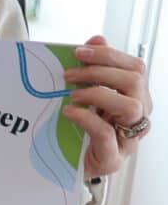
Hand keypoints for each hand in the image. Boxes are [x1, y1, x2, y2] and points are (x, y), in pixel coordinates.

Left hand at [64, 37, 151, 178]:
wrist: (66, 167)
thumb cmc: (78, 128)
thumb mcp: (84, 95)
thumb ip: (92, 68)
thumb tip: (98, 38)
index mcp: (135, 98)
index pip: (136, 68)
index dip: (110, 55)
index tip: (80, 51)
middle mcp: (138, 117)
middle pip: (135, 83)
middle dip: (100, 72)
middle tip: (70, 74)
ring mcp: (129, 139)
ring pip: (131, 108)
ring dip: (99, 94)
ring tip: (72, 94)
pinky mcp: (113, 158)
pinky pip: (108, 134)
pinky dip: (87, 118)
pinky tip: (69, 112)